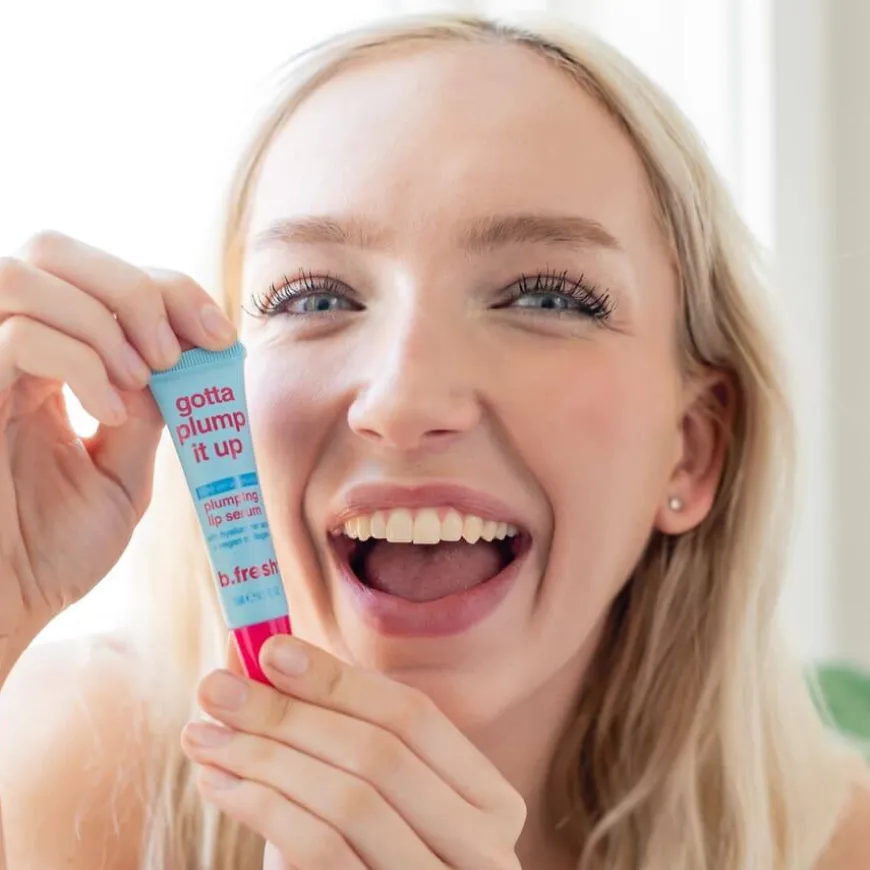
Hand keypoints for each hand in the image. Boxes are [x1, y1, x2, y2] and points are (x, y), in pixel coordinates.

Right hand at [0, 231, 235, 647]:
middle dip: (136, 285)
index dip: (166, 288)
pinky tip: (109, 410)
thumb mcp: (122, 470)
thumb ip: (148, 410)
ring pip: (23, 271)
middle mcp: (4, 352)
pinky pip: (13, 334)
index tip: (218, 334)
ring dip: (104, 315)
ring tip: (142, 377)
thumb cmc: (51, 551)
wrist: (6, 610)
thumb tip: (183, 358)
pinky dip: (78, 360)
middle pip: (53, 248)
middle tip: (177, 351)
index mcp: (45, 362)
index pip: (98, 278)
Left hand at [181, 636, 525, 868]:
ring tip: (204, 735)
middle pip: (379, 753)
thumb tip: (253, 651)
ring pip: (349, 800)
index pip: (413, 715)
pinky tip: (219, 783)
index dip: (340, 678)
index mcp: (488, 798)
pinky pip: (321, 849)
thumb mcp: (361, 791)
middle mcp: (483, 846)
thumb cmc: (362, 857)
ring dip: (265, 757)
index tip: (269, 649)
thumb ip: (327, 724)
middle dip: (290, 713)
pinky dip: (264, 808)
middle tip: (218, 689)